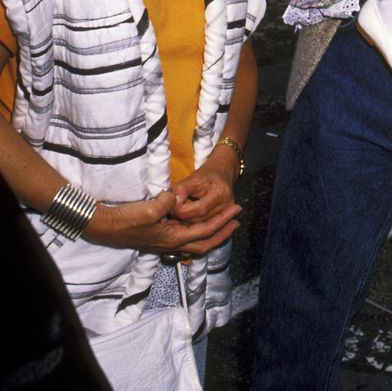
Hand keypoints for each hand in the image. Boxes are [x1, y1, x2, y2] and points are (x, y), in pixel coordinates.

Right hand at [85, 189, 240, 256]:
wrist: (104, 227)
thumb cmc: (125, 219)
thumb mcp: (148, 209)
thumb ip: (167, 203)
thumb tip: (178, 197)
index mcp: (172, 238)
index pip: (205, 231)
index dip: (223, 221)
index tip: (237, 210)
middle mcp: (171, 244)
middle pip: (204, 243)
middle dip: (222, 232)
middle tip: (237, 221)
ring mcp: (164, 242)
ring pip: (195, 242)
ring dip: (211, 233)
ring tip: (223, 222)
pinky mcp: (158, 237)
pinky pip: (185, 238)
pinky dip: (197, 232)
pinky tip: (198, 224)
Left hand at [171, 152, 236, 225]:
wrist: (221, 175)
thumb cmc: (207, 175)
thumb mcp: (193, 178)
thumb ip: (181, 189)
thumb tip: (174, 201)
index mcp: (221, 192)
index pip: (201, 208)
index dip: (183, 210)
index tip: (170, 207)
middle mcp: (227, 205)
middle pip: (201, 220)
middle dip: (183, 218)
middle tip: (170, 214)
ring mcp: (226, 214)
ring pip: (201, 226)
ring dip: (186, 223)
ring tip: (175, 216)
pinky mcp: (223, 220)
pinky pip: (204, 227)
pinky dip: (192, 225)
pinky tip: (183, 221)